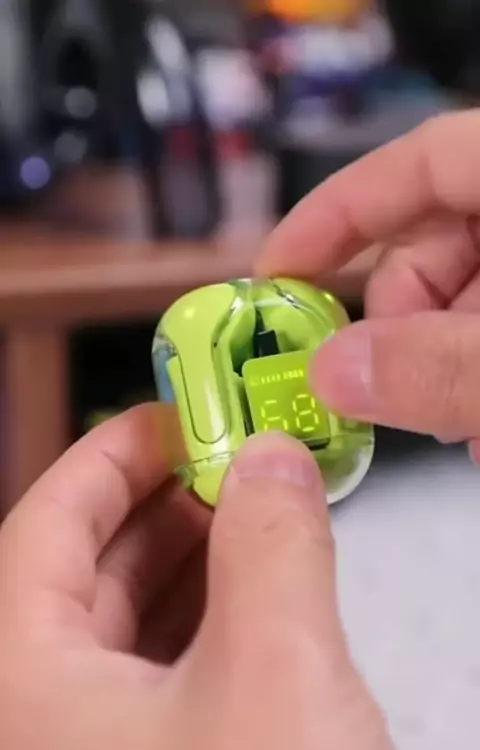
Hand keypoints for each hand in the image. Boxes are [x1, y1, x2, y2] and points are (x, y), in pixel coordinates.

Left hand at [0, 405, 416, 749]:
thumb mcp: (275, 672)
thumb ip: (271, 544)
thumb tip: (270, 463)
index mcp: (28, 690)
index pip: (44, 526)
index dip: (110, 457)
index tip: (173, 416)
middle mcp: (48, 730)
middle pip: (86, 571)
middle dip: (163, 503)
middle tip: (232, 458)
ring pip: (134, 623)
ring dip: (196, 558)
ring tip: (260, 512)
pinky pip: (175, 672)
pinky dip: (218, 618)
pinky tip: (268, 594)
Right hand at [258, 109, 479, 456]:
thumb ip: (438, 366)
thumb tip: (331, 372)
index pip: (419, 161)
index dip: (338, 213)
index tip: (275, 273)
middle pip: (432, 245)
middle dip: (395, 327)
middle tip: (381, 393)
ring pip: (460, 298)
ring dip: (436, 367)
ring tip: (460, 429)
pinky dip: (470, 372)